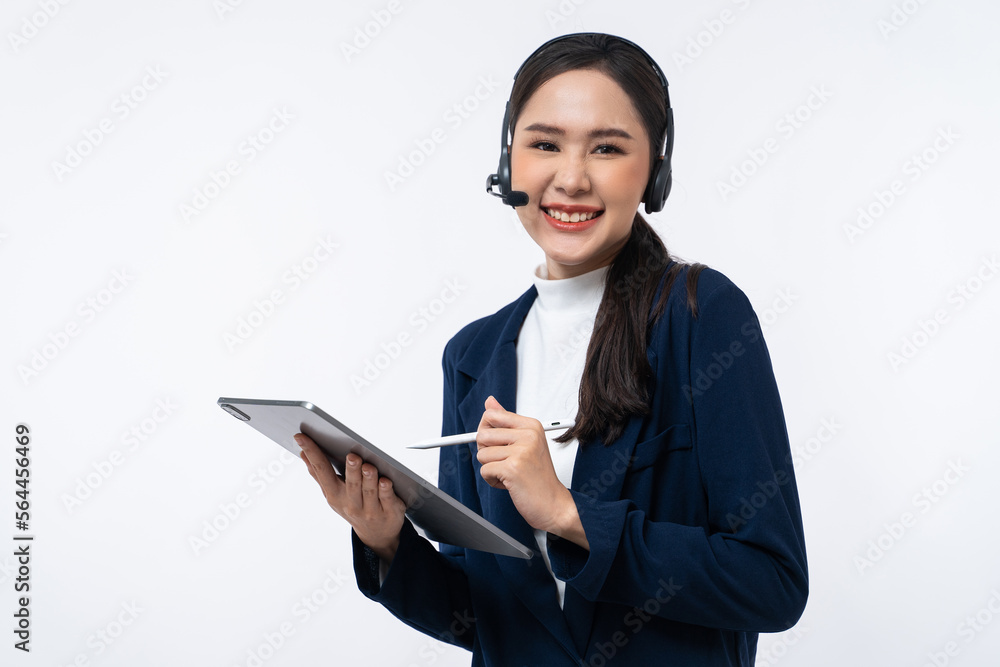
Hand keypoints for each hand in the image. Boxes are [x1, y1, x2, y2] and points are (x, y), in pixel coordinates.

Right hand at [296, 433, 406, 562]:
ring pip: (370, 492)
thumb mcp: (333, 494)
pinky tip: (386, 481)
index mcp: (335, 495)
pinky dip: (386, 490)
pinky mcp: (389, 511)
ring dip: (369, 479)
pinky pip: (388, 500)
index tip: (301, 437)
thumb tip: (303, 454)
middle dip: (352, 470)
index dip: (311, 453)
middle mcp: (351, 503)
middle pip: (351, 484)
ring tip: (369, 467)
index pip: (321, 471)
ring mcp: (371, 509)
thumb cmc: (353, 506)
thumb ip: (319, 475)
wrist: (376, 534)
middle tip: (352, 456)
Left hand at [476, 396, 587, 548]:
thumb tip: (490, 401)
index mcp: (531, 425)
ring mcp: (521, 451)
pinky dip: (492, 481)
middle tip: (506, 462)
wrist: (553, 503)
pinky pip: (484, 470)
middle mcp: (528, 435)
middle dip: (487, 452)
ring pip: (481, 454)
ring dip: (491, 468)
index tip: (498, 443)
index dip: (487, 431)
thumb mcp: (525, 443)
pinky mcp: (513, 468)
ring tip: (510, 473)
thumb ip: (505, 421)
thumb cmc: (538, 476)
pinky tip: (509, 483)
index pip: (492, 415)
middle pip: (482, 434)